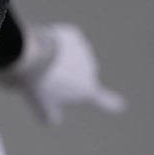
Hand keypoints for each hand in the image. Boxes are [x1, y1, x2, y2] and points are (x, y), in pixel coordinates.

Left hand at [0, 22, 126, 124]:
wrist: (31, 52)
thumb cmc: (37, 82)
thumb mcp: (41, 106)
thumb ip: (50, 116)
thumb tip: (54, 119)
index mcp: (87, 90)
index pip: (102, 101)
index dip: (111, 104)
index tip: (122, 105)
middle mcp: (91, 70)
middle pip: (73, 76)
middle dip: (62, 76)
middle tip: (42, 77)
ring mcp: (83, 51)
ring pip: (67, 58)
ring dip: (57, 60)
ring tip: (42, 61)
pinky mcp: (73, 35)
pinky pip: (61, 43)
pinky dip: (54, 45)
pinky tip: (45, 46)